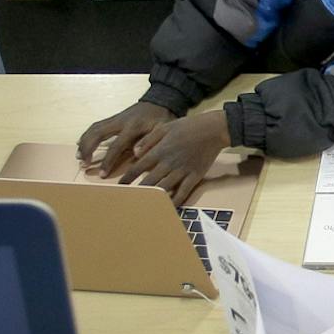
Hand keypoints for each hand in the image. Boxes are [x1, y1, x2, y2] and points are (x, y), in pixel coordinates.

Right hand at [80, 101, 176, 179]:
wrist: (160, 100)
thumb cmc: (162, 118)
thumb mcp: (162, 131)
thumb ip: (150, 142)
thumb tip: (136, 154)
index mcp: (132, 127)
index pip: (116, 146)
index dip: (108, 161)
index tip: (102, 174)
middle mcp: (120, 121)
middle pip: (97, 134)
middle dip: (88, 149)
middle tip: (83, 164)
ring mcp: (115, 118)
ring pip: (94, 128)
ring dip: (84, 142)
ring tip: (79, 157)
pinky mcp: (113, 118)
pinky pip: (96, 126)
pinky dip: (87, 134)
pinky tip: (80, 143)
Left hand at [110, 111, 230, 200]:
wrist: (213, 130)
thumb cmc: (188, 126)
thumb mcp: (165, 127)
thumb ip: (148, 140)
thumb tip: (134, 153)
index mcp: (160, 151)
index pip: (138, 168)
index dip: (128, 178)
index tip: (120, 186)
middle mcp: (169, 163)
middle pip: (148, 182)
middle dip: (137, 192)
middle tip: (128, 201)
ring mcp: (182, 171)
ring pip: (164, 189)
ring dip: (153, 199)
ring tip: (144, 207)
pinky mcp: (194, 177)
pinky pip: (183, 193)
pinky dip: (175, 201)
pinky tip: (169, 207)